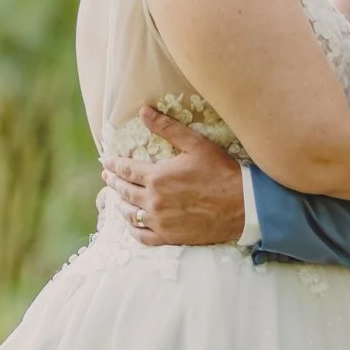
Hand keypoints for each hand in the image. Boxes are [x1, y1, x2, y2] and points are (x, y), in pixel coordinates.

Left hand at [101, 108, 248, 246]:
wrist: (243, 206)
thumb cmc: (221, 172)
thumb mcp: (195, 145)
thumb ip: (167, 128)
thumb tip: (143, 111)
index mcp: (157, 177)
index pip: (126, 169)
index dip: (114, 165)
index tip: (107, 162)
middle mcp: (154, 201)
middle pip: (125, 191)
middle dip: (114, 182)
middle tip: (107, 178)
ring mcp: (160, 221)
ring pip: (130, 214)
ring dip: (120, 205)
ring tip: (116, 199)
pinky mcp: (170, 237)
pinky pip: (143, 236)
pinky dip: (134, 230)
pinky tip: (132, 225)